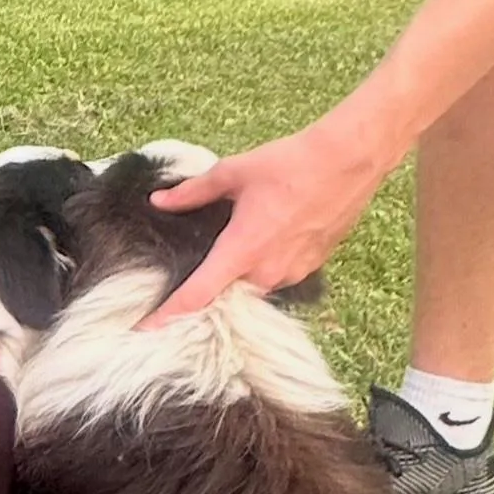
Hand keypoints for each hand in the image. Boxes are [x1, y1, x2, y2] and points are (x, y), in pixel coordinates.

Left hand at [141, 112, 392, 327]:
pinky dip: (262, 268)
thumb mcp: (233, 173)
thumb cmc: (291, 164)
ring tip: (235, 251)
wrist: (349, 161)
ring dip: (238, 276)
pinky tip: (264, 242)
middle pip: (224, 297)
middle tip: (189, 280)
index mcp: (241, 251)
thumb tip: (161, 201)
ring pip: (251, 288)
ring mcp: (290, 275)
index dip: (167, 316)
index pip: (197, 296)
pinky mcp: (308, 270)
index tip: (144, 331)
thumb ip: (193, 192)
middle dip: (208, 293)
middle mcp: (265, 273)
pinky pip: (275, 279)